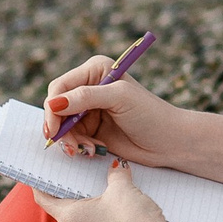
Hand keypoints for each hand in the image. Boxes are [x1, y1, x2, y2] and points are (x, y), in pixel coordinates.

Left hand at [40, 161, 181, 221]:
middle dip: (69, 186)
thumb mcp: (122, 188)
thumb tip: (115, 167)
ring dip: (87, 200)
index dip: (41, 181)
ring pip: (80, 216)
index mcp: (70, 218)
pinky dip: (98, 212)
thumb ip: (115, 173)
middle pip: (62, 206)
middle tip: (77, 166)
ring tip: (99, 181)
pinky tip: (114, 202)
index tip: (43, 167)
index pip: (43, 198)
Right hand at [42, 56, 179, 165]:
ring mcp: (89, 110)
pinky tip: (96, 150)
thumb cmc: (150, 114)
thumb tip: (53, 102)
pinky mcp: (92, 130)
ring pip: (63, 127)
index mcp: (95, 70)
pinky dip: (80, 147)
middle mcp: (89, 88)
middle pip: (57, 108)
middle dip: (62, 129)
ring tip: (91, 150)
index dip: (53, 108)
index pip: (60, 86)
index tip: (53, 129)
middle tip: (72, 148)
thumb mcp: (118, 99)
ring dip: (72, 142)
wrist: (170, 142)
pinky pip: (73, 139)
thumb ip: (85, 97)